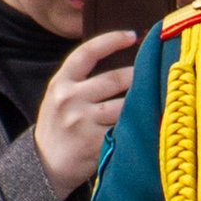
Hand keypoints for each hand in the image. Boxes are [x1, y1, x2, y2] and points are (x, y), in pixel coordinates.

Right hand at [33, 27, 137, 198]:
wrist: (44, 166)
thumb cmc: (59, 127)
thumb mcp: (59, 97)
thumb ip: (81, 80)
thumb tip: (121, 57)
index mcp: (60, 83)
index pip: (87, 53)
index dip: (112, 40)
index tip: (133, 35)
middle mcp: (69, 99)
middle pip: (115, 79)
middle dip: (138, 75)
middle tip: (154, 73)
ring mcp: (82, 122)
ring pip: (124, 105)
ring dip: (143, 101)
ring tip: (157, 97)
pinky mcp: (94, 143)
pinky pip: (124, 128)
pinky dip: (138, 124)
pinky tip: (149, 122)